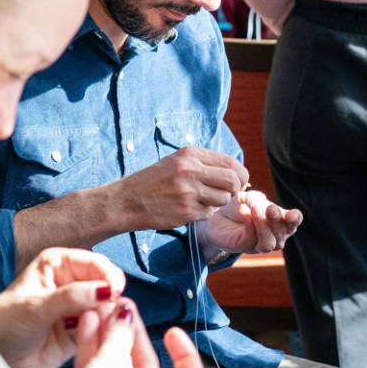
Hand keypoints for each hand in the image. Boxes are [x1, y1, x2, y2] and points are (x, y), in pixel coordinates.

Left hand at [0, 248, 123, 367]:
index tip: (114, 291)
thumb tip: (107, 290)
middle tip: (110, 312)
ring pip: (106, 307)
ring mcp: (77, 308)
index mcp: (56, 265)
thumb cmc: (1, 327)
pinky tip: (95, 338)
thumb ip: (70, 298)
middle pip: (105, 284)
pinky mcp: (81, 332)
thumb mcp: (34, 308)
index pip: (93, 263)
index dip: (107, 275)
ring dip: (107, 317)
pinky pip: (101, 328)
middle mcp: (70, 283)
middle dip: (110, 298)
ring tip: (98, 328)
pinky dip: (103, 332)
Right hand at [42, 298, 205, 367]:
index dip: (185, 352)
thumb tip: (124, 315)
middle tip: (122, 309)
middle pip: (146, 363)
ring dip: (110, 338)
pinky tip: (87, 325)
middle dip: (133, 334)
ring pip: (118, 366)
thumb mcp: (114, 362)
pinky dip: (95, 352)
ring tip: (101, 311)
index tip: (171, 332)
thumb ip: (120, 335)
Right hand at [116, 147, 248, 230]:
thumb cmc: (155, 181)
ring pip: (223, 199)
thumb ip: (206, 165)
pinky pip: (209, 213)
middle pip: (233, 180)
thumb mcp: (178, 162)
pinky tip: (188, 209)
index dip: (240, 175)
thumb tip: (238, 175)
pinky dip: (204, 213)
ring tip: (202, 201)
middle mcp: (190, 170)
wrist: (126, 201)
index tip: (237, 182)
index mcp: (190, 154)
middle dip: (234, 190)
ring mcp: (188, 191)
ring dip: (217, 203)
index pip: (231, 162)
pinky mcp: (186, 211)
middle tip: (226, 194)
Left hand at [200, 189, 302, 255]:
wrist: (218, 216)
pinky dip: (249, 225)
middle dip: (277, 220)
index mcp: (282, 220)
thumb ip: (258, 200)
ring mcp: (260, 244)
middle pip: (283, 232)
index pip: (295, 221)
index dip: (295, 218)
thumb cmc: (240, 205)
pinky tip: (243, 211)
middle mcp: (275, 235)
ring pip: (269, 242)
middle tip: (270, 208)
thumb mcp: (251, 197)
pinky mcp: (244, 247)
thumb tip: (262, 207)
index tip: (290, 214)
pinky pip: (251, 239)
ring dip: (263, 225)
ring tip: (253, 209)